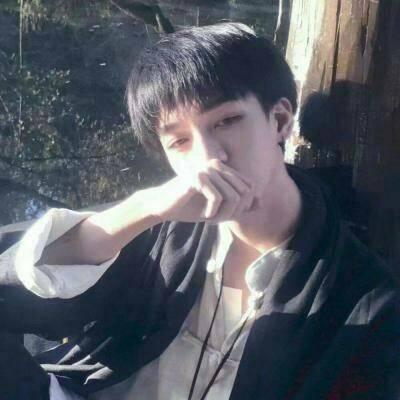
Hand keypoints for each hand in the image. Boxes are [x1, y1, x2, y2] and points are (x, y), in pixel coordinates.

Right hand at [141, 159, 260, 223]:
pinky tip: (205, 216)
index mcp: (223, 168)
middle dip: (235, 211)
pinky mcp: (196, 178)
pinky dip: (214, 212)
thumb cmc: (191, 207)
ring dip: (224, 214)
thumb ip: (240, 205)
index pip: (249, 187)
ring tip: (211, 219)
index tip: (227, 215)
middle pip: (244, 192)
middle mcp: (216, 164)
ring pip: (233, 196)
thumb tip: (261, 203)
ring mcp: (206, 169)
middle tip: (219, 219)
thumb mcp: (220, 208)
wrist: (164, 207)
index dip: (243, 206)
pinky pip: (218, 198)